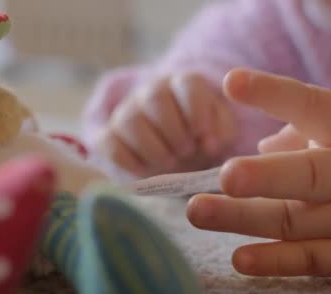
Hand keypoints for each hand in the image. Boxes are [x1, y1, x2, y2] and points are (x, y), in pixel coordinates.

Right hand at [93, 73, 236, 176]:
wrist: (181, 152)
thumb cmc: (204, 139)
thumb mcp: (222, 132)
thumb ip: (222, 132)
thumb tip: (208, 143)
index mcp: (185, 84)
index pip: (187, 84)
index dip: (197, 112)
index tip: (207, 139)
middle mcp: (153, 91)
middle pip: (154, 98)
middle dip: (174, 131)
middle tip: (188, 152)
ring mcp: (128, 111)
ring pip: (129, 120)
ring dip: (153, 148)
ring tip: (171, 163)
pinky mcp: (109, 135)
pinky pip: (108, 143)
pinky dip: (127, 161)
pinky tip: (147, 172)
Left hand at [187, 69, 330, 276]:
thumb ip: (310, 135)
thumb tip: (262, 146)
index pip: (315, 107)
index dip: (275, 93)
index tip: (232, 82)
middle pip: (311, 177)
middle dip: (267, 176)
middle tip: (225, 174)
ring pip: (299, 222)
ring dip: (246, 219)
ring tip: (197, 212)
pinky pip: (316, 261)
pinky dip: (278, 261)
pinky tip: (240, 258)